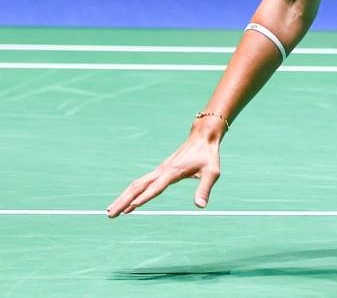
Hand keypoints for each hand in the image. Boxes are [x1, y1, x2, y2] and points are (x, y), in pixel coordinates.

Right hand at [106, 125, 222, 217]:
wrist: (203, 138)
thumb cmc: (208, 155)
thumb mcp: (212, 173)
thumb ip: (204, 189)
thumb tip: (200, 206)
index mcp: (173, 172)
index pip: (156, 188)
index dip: (144, 198)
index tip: (131, 208)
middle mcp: (162, 171)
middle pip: (138, 187)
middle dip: (123, 201)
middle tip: (110, 214)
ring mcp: (159, 170)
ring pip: (136, 185)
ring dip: (123, 197)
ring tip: (111, 211)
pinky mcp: (160, 171)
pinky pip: (142, 183)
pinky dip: (132, 193)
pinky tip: (128, 203)